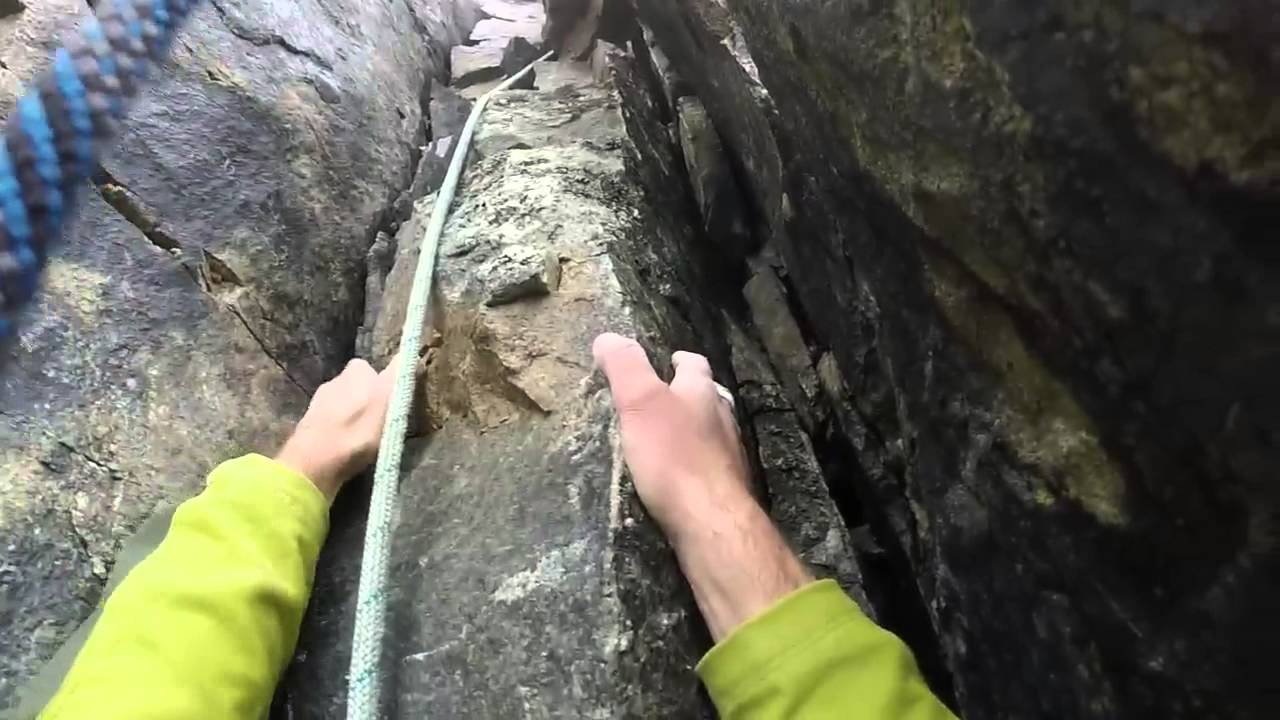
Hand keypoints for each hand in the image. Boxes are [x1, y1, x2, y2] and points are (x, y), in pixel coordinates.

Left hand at [276, 356, 399, 499]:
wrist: (316, 460)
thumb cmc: (359, 430)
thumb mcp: (390, 400)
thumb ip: (399, 376)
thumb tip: (410, 354)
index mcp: (356, 370)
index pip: (376, 369)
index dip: (386, 384)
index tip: (393, 403)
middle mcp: (335, 379)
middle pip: (358, 386)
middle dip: (368, 400)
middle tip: (381, 422)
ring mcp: (318, 402)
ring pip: (343, 404)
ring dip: (353, 416)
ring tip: (364, 437)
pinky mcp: (309, 424)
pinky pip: (331, 423)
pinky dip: (340, 431)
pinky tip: (345, 446)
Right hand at [591, 333, 753, 542]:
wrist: (710, 519)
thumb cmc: (673, 455)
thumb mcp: (640, 402)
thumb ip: (625, 367)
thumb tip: (608, 336)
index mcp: (702, 393)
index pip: (694, 365)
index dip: (679, 360)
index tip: (668, 359)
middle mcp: (722, 419)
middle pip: (708, 397)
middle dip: (689, 395)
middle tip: (666, 398)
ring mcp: (729, 454)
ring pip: (713, 431)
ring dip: (695, 429)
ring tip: (670, 436)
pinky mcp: (726, 487)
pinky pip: (710, 465)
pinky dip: (696, 463)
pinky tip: (681, 475)